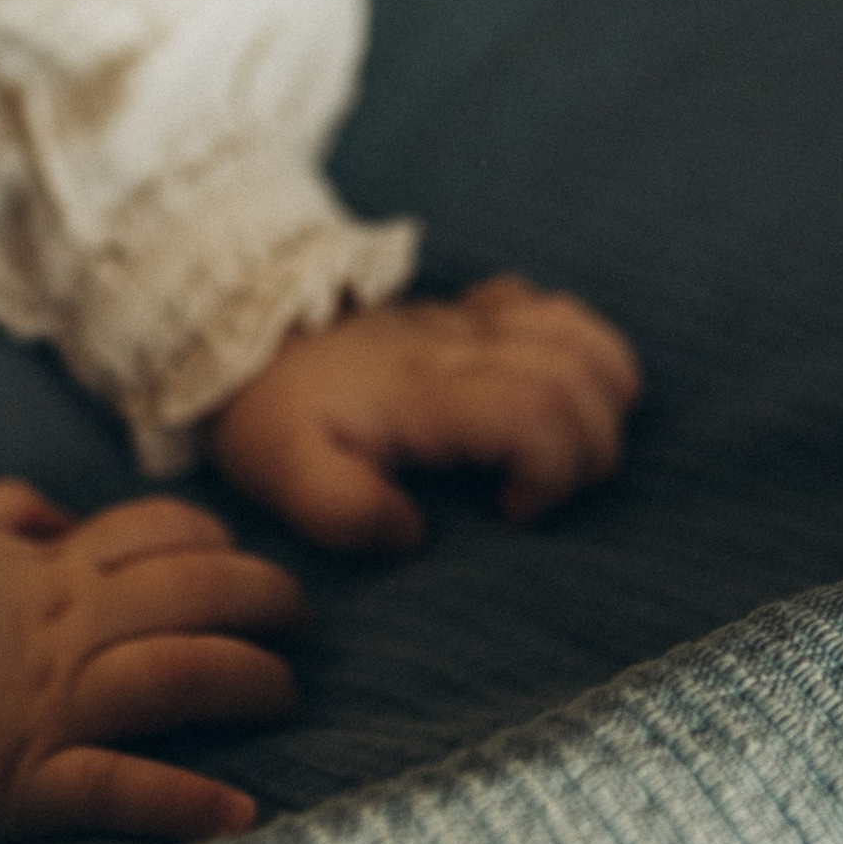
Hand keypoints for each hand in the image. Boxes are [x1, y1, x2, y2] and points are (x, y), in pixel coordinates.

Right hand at [0, 479, 302, 843]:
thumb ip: (7, 513)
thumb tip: (60, 514)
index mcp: (43, 569)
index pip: (155, 533)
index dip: (213, 540)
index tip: (240, 557)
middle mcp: (63, 625)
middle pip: (191, 593)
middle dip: (262, 598)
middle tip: (302, 619)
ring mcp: (48, 702)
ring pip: (174, 673)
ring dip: (245, 680)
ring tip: (286, 693)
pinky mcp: (24, 780)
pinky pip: (117, 786)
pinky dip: (182, 801)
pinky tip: (239, 812)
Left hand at [211, 279, 641, 552]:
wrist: (241, 338)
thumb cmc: (271, 415)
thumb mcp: (282, 472)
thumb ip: (341, 509)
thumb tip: (412, 533)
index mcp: (426, 388)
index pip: (537, 409)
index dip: (553, 471)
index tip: (511, 515)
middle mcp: (462, 344)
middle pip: (579, 377)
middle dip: (589, 449)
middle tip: (540, 493)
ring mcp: (471, 321)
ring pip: (582, 335)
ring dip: (601, 398)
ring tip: (559, 450)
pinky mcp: (471, 311)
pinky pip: (556, 310)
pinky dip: (583, 352)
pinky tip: (551, 397)